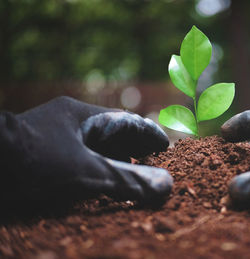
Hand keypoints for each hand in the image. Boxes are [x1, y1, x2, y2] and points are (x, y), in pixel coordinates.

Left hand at [0, 96, 172, 205]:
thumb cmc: (34, 160)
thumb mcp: (86, 172)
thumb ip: (126, 179)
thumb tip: (166, 185)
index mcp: (81, 114)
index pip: (126, 121)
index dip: (148, 134)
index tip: (165, 146)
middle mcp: (69, 119)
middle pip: (112, 130)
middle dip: (134, 145)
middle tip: (153, 159)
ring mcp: (54, 132)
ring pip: (95, 141)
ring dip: (115, 154)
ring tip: (132, 167)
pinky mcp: (43, 147)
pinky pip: (79, 151)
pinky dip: (95, 161)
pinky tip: (100, 173)